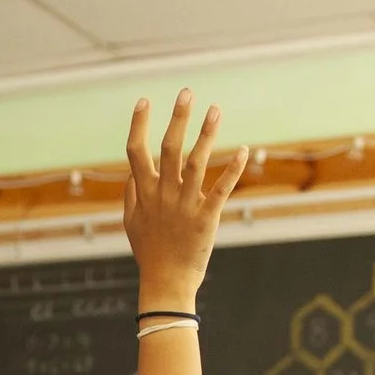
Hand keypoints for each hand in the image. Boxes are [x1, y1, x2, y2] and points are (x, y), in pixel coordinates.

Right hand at [124, 89, 247, 308]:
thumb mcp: (131, 223)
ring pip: (196, 162)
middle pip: (168, 148)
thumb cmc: (149, 253)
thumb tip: (133, 172)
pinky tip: (243, 151)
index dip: (139, 124)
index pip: (136, 151)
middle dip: (177, 118)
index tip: (145, 100)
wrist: (166, 283)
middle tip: (187, 92)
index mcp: (144, 192)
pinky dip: (232, 170)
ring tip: (215, 109)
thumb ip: (131, 194)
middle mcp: (163, 194)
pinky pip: (221, 189)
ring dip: (206, 134)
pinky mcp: (205, 218)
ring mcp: (184, 205)